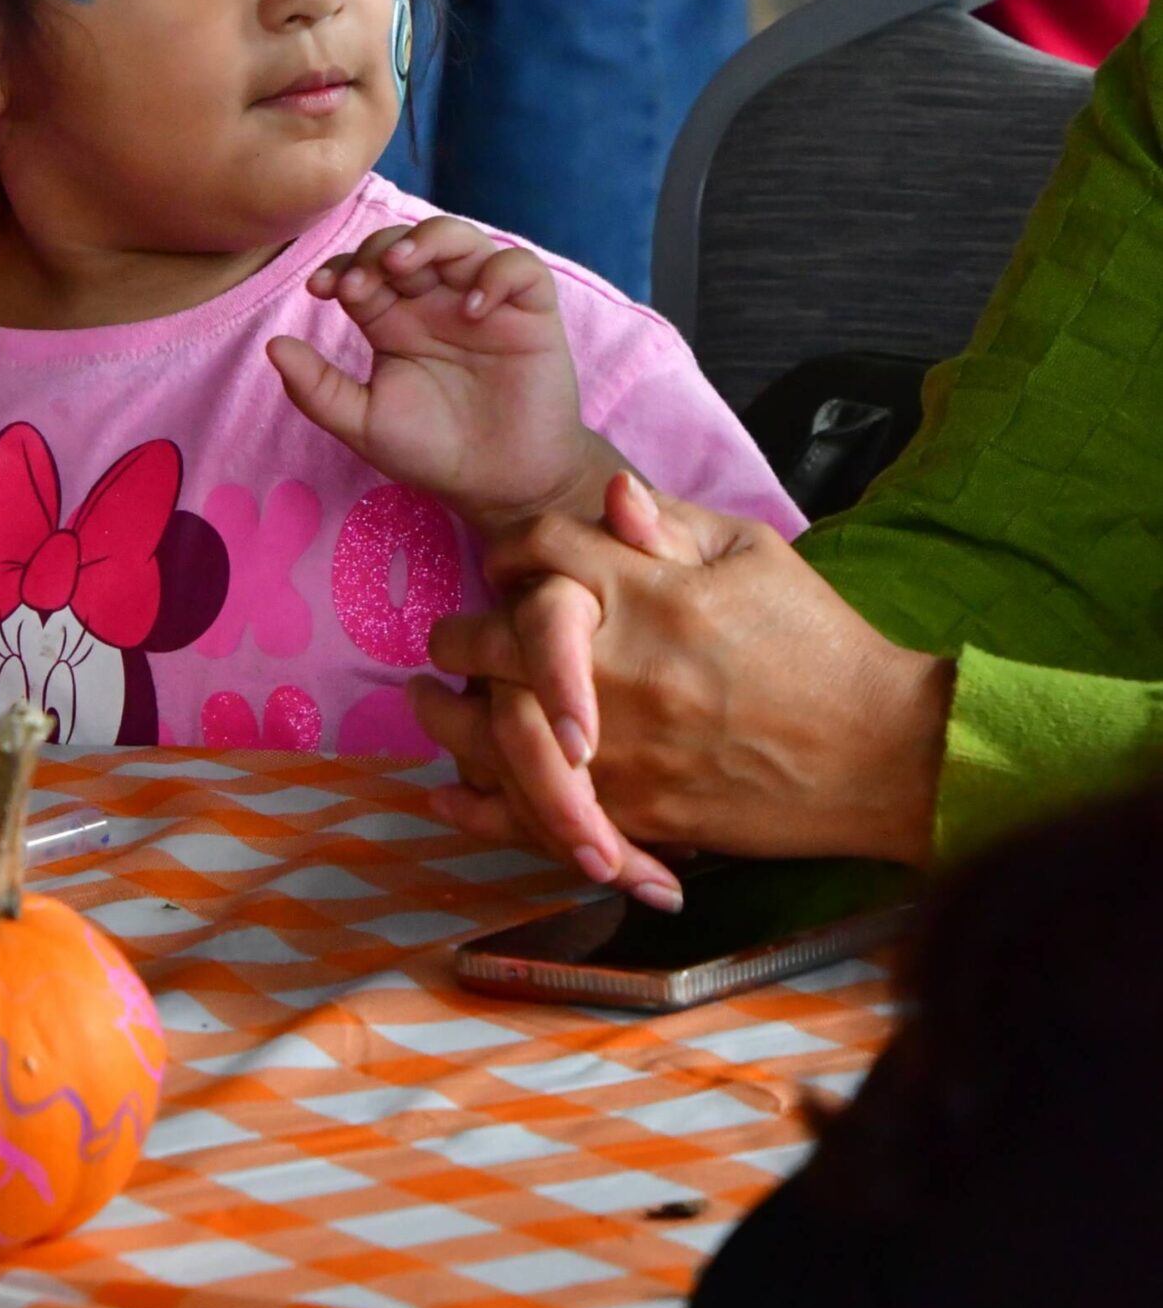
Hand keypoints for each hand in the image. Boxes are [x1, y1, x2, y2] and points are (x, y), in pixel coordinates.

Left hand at [268, 216, 618, 534]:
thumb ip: (317, 388)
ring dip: (429, 239)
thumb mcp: (364, 423)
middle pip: (406, 243)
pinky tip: (472, 308)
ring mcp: (483, 302)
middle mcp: (436, 301)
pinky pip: (519, 268)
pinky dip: (496, 274)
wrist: (500, 486)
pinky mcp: (530, 313)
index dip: (342, 266)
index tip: (323, 289)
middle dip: (378, 250)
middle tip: (362, 284)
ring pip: (460, 238)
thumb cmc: (431, 451)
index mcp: (394, 320)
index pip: (364, 268)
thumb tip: (273, 346)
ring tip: (403, 266)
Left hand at [420, 474, 952, 869]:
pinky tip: (450, 792)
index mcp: (645, 591)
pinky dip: (478, 804)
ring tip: (427, 704)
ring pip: (486, 731)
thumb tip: (608, 494)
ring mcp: (617, 748)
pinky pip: (526, 813)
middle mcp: (615, 667)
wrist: (880, 753)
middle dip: (457, 633)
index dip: (509, 549)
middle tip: (448, 637)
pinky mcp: (629, 813)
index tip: (506, 563)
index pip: (536, 548)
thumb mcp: (755, 554)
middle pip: (486, 639)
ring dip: (443, 716)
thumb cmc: (821, 643)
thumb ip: (670, 524)